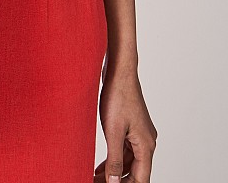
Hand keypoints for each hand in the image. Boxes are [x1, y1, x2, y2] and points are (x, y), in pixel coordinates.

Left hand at [93, 64, 156, 181]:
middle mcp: (146, 142)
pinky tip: (101, 165)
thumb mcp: (113, 131)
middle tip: (96, 182)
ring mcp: (139, 134)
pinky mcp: (131, 126)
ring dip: (114, 171)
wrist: (119, 71)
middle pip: (135, 172)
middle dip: (117, 181)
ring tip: (95, 177)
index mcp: (146, 146)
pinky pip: (124, 149)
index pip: (140, 179)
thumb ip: (115, 159)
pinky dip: (114, 159)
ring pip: (129, 161)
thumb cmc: (118, 97)